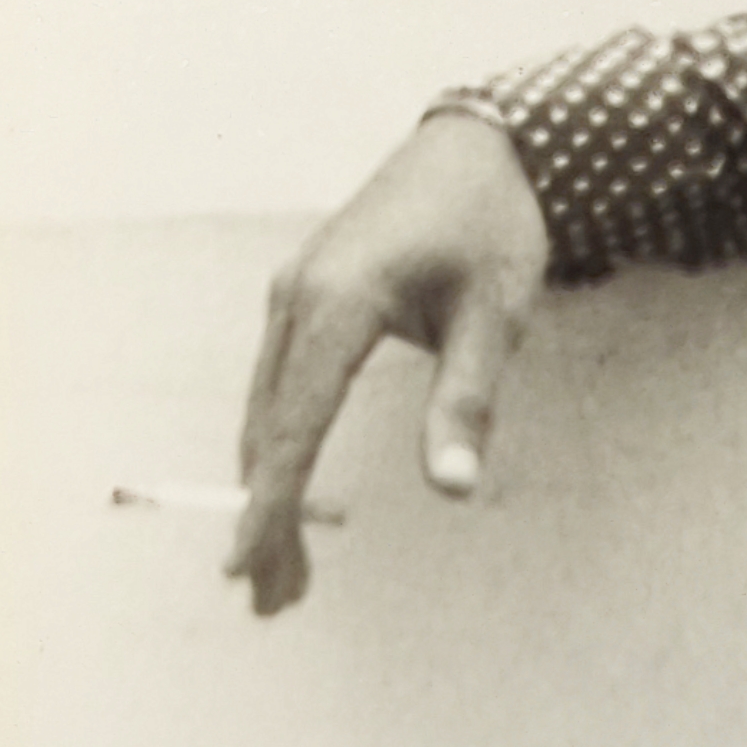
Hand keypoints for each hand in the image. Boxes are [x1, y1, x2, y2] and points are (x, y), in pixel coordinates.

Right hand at [228, 113, 551, 615]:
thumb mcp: (497, 317)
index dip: (270, 505)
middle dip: (266, 519)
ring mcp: (292, 293)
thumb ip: (468, 402)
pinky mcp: (303, 293)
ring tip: (281, 568)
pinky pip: (276, 384)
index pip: (294, 427)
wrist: (480, 144)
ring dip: (267, 487)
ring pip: (264, 411)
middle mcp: (297, 298)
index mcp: (338, 304)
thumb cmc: (494, 228)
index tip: (249, 568)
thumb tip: (452, 491)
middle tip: (274, 601)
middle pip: (268, 430)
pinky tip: (285, 488)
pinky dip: (276, 445)